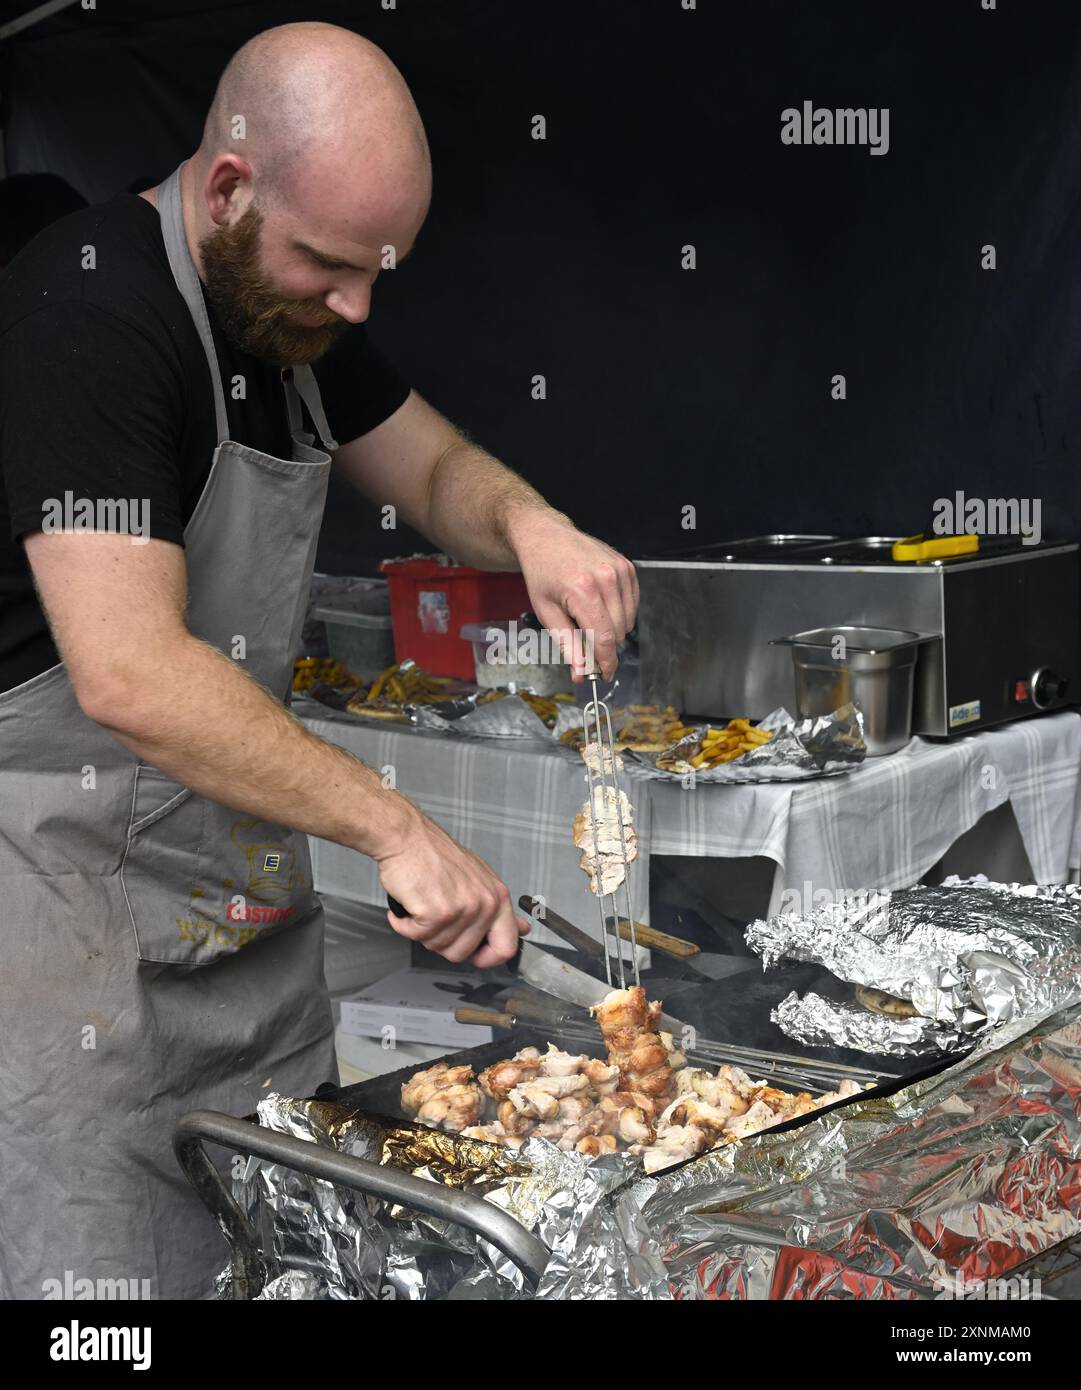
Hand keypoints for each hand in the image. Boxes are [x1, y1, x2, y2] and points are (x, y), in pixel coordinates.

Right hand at [376, 810, 528, 966]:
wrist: (407, 837)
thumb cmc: (436, 855)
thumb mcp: (479, 879)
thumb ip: (499, 909)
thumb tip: (521, 929)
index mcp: (498, 897)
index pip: (507, 947)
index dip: (486, 958)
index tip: (472, 954)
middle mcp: (485, 903)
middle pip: (463, 954)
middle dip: (441, 942)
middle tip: (434, 919)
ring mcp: (463, 909)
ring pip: (437, 946)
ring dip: (421, 931)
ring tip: (422, 904)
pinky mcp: (437, 912)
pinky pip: (416, 936)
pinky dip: (404, 924)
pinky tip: (409, 905)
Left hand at [509, 510, 638, 680]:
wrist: (546, 536)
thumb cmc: (542, 573)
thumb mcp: (546, 612)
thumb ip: (567, 644)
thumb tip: (581, 673)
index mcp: (583, 591)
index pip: (605, 638)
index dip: (606, 662)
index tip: (604, 675)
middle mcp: (606, 578)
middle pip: (618, 633)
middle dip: (604, 645)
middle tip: (585, 642)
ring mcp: (620, 570)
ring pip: (628, 621)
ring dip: (612, 628)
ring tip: (588, 615)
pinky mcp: (628, 567)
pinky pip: (633, 604)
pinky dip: (620, 612)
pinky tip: (600, 604)